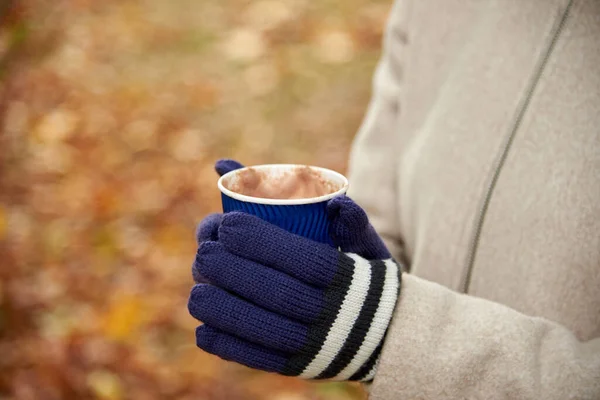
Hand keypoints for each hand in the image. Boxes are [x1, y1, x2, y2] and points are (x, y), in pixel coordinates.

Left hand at [188, 166, 401, 380]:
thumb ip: (351, 219)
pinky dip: (228, 346)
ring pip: (263, 330)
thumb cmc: (365, 275)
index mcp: (348, 278)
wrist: (384, 331)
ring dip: (223, 310)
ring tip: (197, 291)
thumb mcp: (368, 244)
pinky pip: (260, 361)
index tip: (228, 223)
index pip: (302, 259)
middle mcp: (332, 314)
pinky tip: (204, 329)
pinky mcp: (299, 367)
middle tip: (204, 250)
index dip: (260, 241)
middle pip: (275, 292)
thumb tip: (334, 201)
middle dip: (231, 270)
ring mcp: (315, 345)